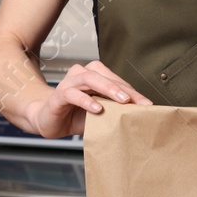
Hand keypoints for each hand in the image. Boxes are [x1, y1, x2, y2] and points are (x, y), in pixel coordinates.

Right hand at [26, 60, 151, 137]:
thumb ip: (114, 111)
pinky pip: (73, 94)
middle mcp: (82, 74)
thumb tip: (137, 116)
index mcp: (95, 76)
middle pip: (106, 76)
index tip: (147, 105)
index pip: (117, 81)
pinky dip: (86, 101)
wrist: (49, 122)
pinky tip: (97, 109)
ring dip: (108, 89)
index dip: (133, 92)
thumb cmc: (75, 116)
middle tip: (138, 102)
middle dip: (124, 89)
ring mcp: (70, 82)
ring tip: (122, 101)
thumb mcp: (100, 114)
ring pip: (91, 79)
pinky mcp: (59, 94)